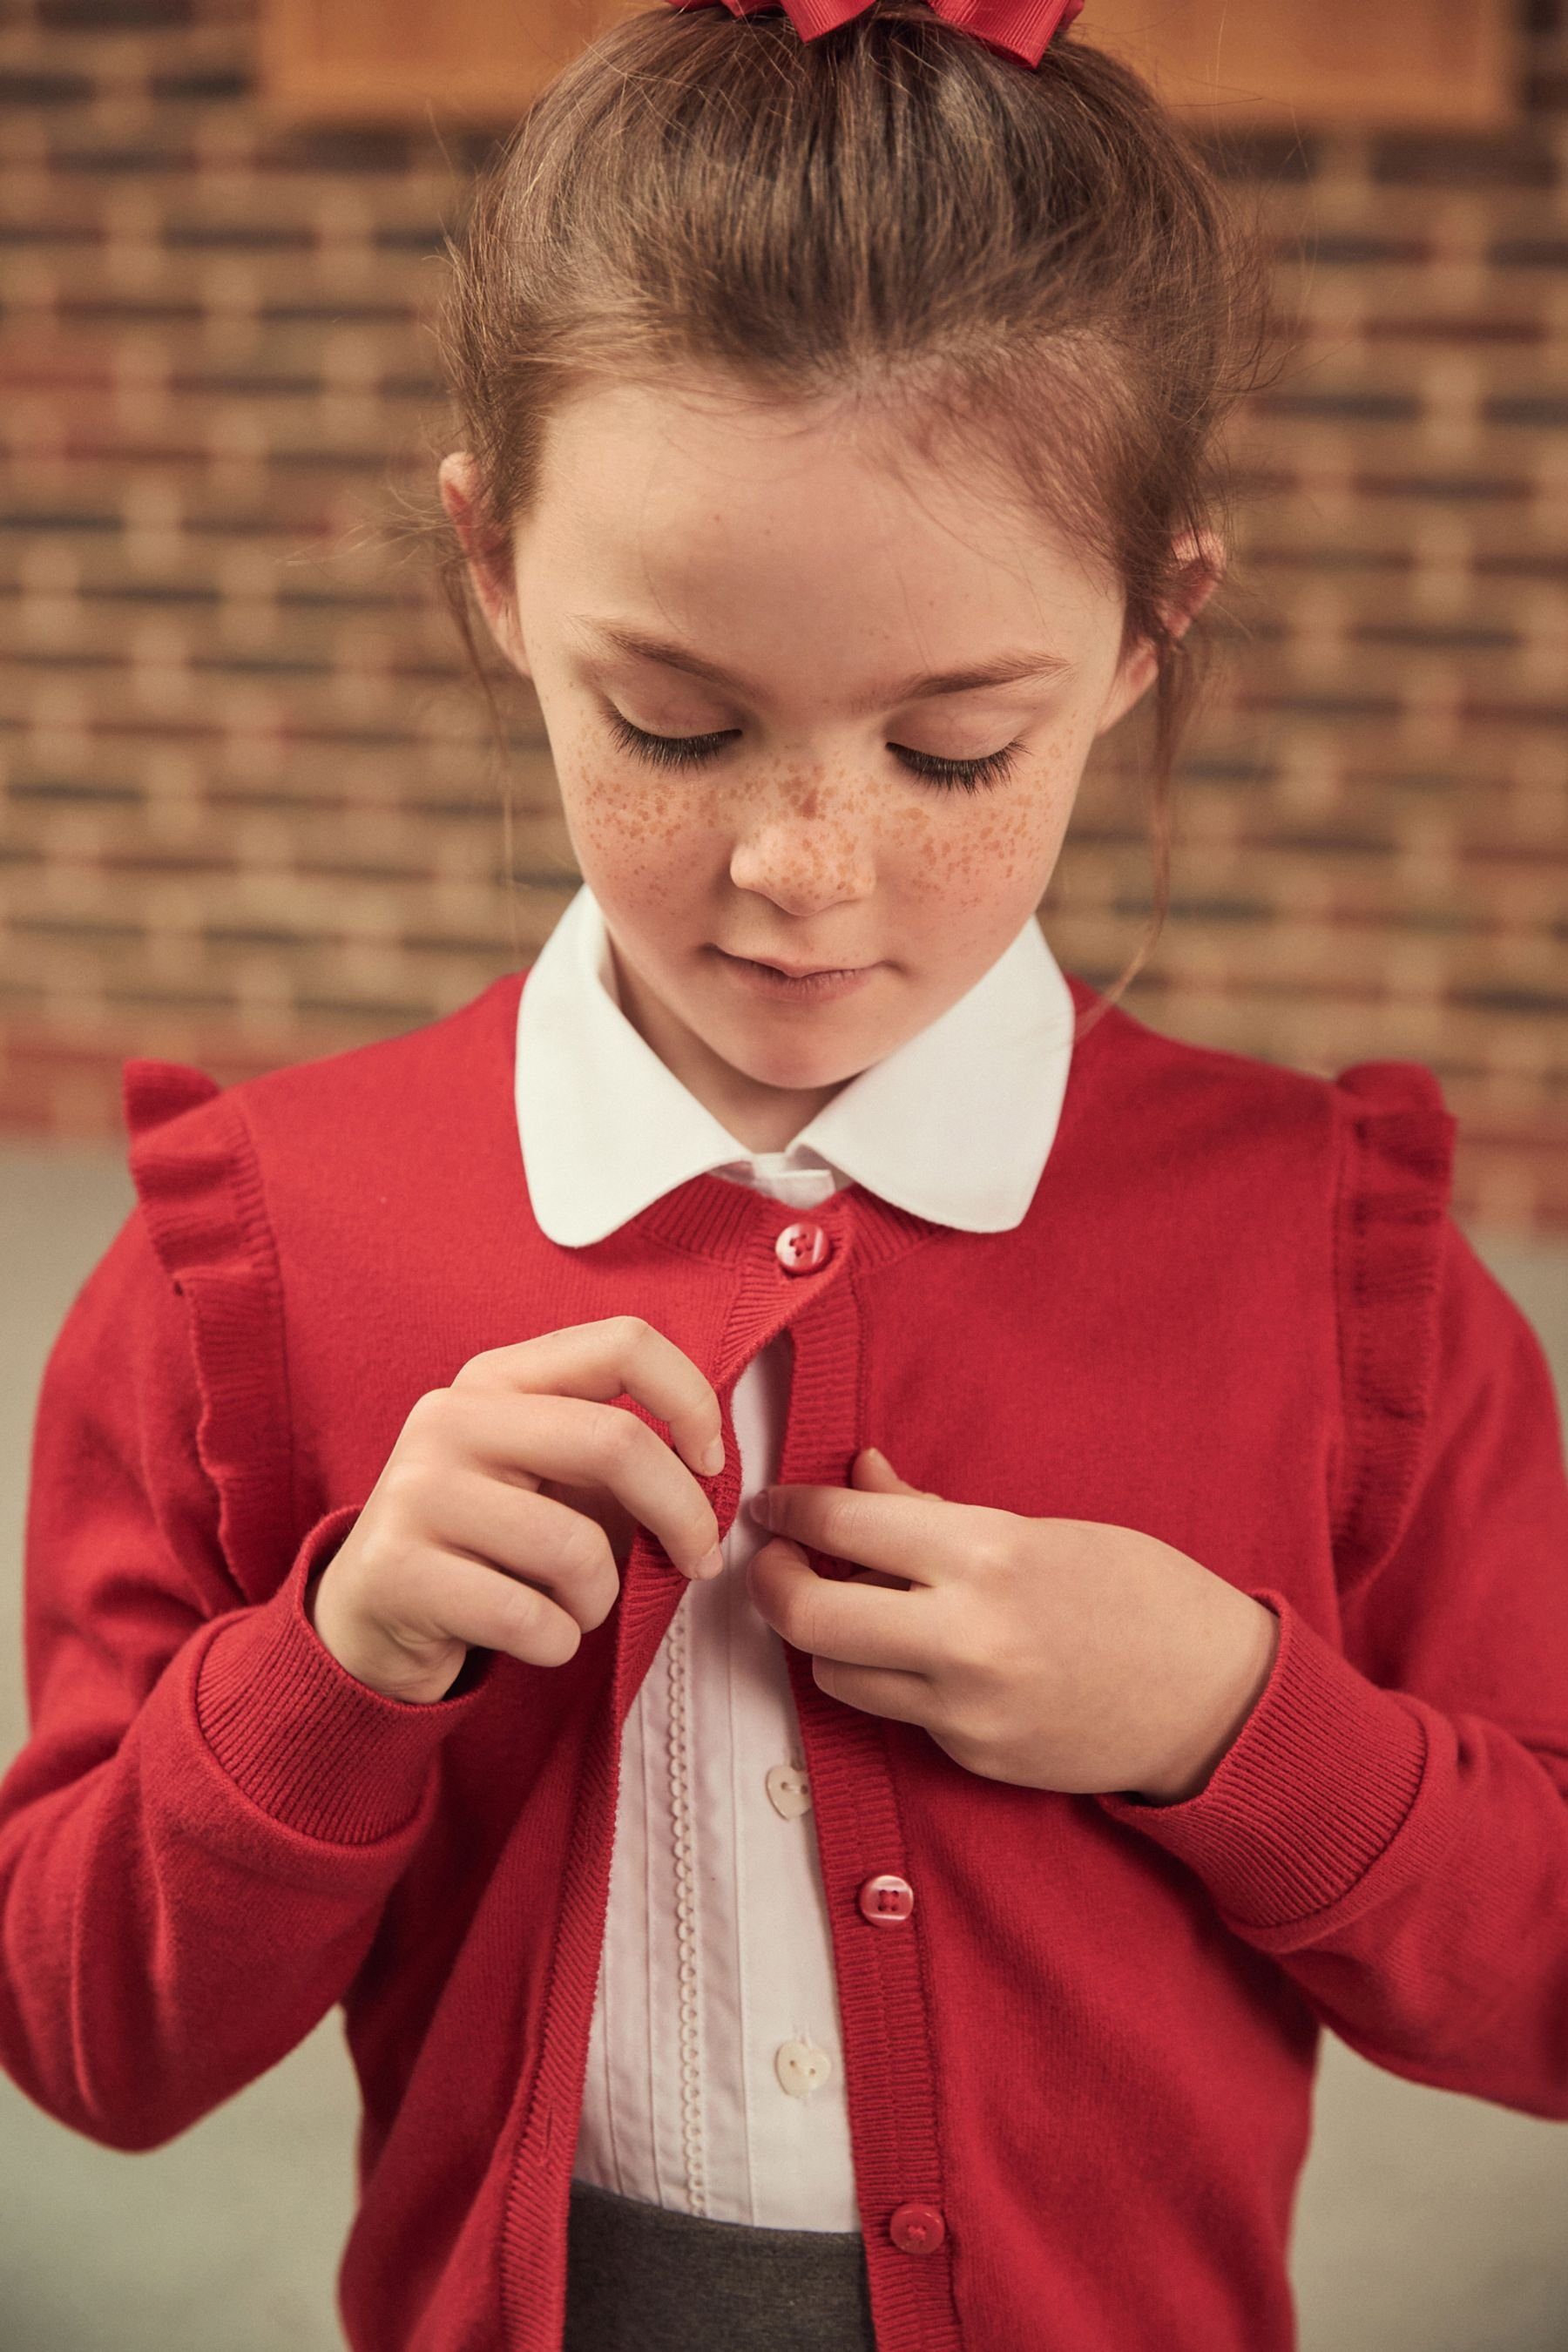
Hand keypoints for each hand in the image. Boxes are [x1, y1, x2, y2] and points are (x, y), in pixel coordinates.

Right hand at [307, 1316, 726, 1704]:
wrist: (367, 1616)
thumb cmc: (485, 1544)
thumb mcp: (547, 1479)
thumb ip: (619, 1457)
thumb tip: (710, 1474)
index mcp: (498, 1378)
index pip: (622, 1344)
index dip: (690, 1400)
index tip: (710, 1462)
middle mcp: (451, 1417)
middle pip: (616, 1442)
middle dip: (683, 1514)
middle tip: (699, 1559)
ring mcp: (416, 1490)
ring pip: (577, 1549)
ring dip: (601, 1598)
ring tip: (572, 1604)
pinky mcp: (397, 1570)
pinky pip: (533, 1619)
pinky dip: (558, 1642)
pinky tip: (533, 1636)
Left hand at [745, 1447, 1279, 1801]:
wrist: (1215, 1702)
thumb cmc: (1140, 1593)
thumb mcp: (1041, 1529)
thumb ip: (938, 1514)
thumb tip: (863, 1476)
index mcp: (986, 1555)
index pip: (842, 1525)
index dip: (791, 1511)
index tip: (775, 1505)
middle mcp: (964, 1637)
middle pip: (806, 1617)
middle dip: (772, 1582)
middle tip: (773, 1562)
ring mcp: (965, 1710)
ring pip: (836, 1676)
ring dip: (829, 1639)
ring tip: (855, 1609)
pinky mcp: (971, 1757)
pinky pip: (897, 1713)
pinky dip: (893, 1679)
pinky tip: (927, 1656)